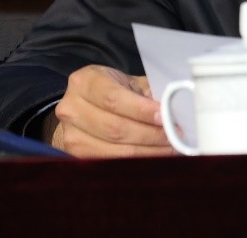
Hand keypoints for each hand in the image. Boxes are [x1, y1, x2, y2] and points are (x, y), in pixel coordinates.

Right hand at [46, 65, 174, 158]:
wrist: (84, 105)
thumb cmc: (111, 90)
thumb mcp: (126, 82)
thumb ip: (147, 93)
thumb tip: (175, 111)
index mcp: (84, 82)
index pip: (114, 98)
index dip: (141, 110)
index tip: (166, 117)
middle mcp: (71, 108)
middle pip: (114, 128)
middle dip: (150, 134)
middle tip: (175, 136)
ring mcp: (70, 134)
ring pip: (114, 150)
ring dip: (147, 151)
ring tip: (170, 149)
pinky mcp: (75, 155)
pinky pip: (110, 164)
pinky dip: (136, 163)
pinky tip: (153, 158)